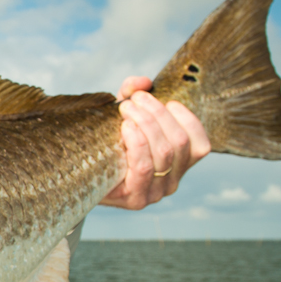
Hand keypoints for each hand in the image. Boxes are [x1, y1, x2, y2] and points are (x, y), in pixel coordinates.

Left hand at [100, 76, 210, 209]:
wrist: (80, 174)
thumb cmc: (108, 142)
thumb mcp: (124, 114)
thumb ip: (133, 93)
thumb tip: (144, 82)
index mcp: (179, 164)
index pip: (200, 144)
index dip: (186, 118)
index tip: (167, 102)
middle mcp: (173, 181)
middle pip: (179, 142)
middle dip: (157, 114)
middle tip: (134, 100)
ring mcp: (156, 192)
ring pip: (164, 152)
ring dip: (146, 123)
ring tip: (125, 108)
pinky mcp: (136, 199)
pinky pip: (144, 167)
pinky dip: (137, 143)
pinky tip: (126, 128)